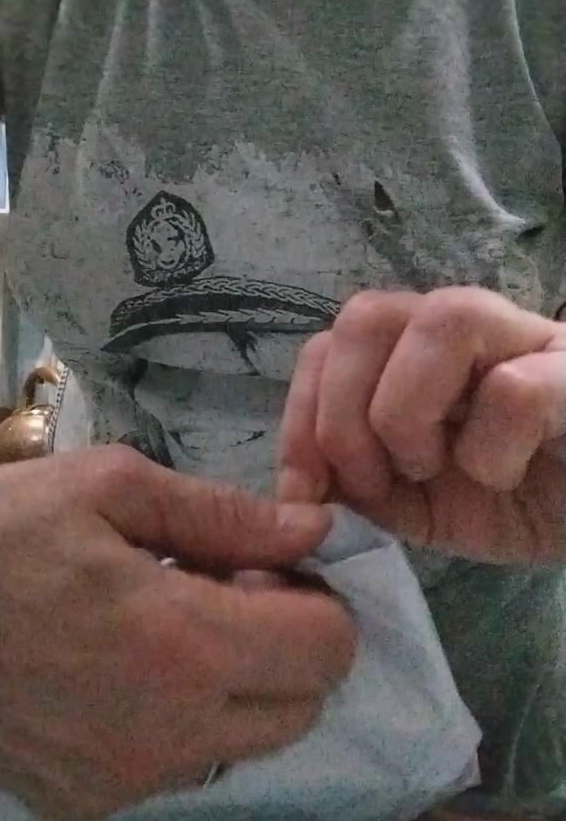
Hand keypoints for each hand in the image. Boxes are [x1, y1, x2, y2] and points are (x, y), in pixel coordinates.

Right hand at [0, 446, 354, 820]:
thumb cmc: (2, 532)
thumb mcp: (110, 487)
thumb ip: (225, 515)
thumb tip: (317, 532)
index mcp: (184, 645)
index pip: (328, 648)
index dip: (320, 599)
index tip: (273, 567)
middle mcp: (169, 733)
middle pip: (302, 706)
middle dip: (290, 646)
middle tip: (230, 590)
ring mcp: (126, 779)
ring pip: (244, 742)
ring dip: (241, 686)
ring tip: (174, 626)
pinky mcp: (87, 801)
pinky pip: (178, 766)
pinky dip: (182, 720)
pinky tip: (127, 669)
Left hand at [279, 288, 565, 564]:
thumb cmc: (513, 501)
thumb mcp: (414, 505)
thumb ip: (353, 486)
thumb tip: (296, 491)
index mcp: (412, 356)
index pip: (328, 345)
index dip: (301, 416)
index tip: (304, 493)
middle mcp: (464, 329)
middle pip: (366, 315)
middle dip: (343, 416)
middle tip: (377, 483)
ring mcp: (525, 340)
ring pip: (442, 318)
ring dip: (409, 413)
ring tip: (436, 468)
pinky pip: (515, 389)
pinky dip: (488, 450)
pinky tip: (504, 478)